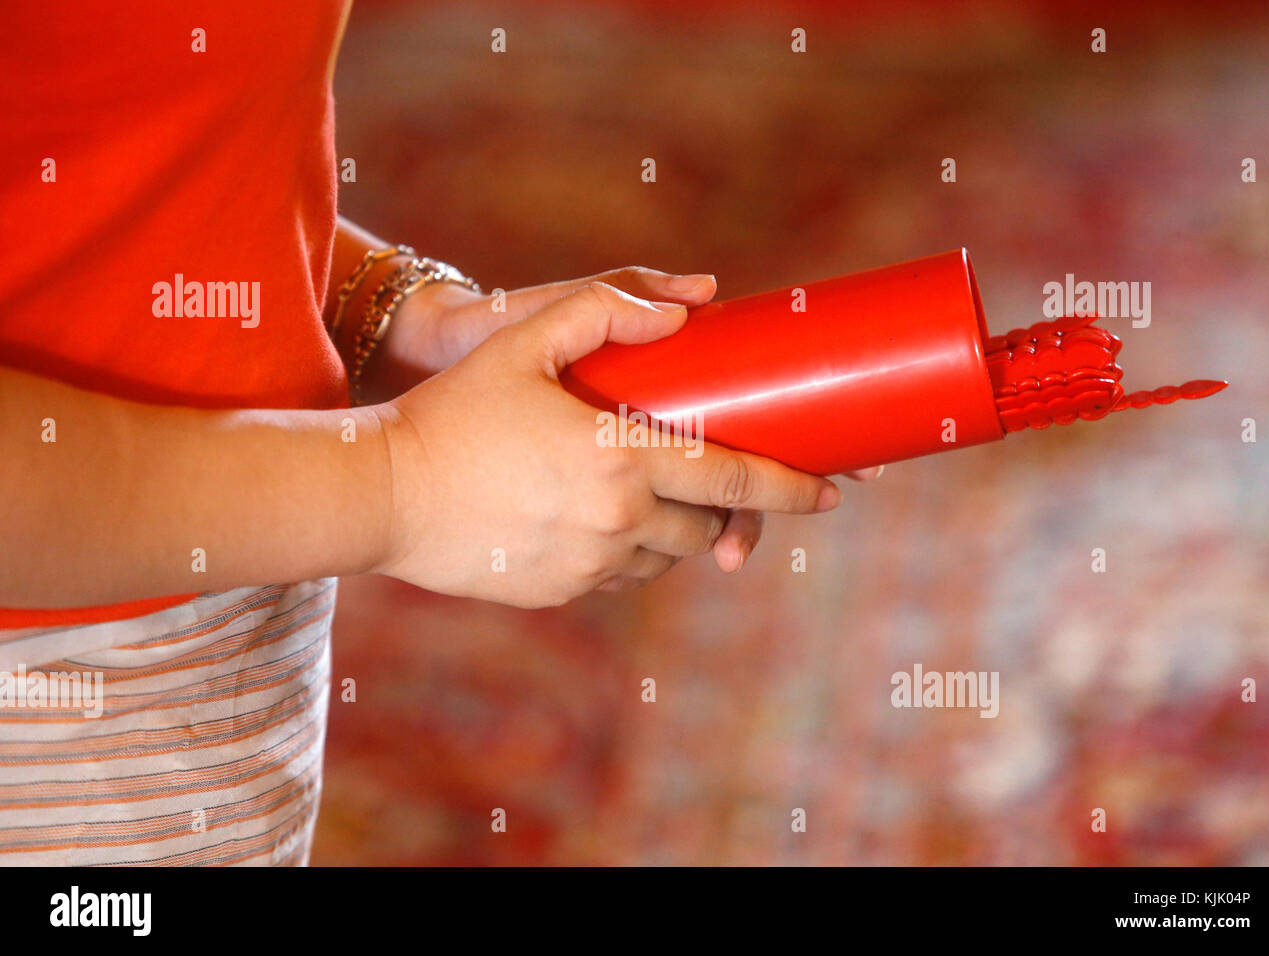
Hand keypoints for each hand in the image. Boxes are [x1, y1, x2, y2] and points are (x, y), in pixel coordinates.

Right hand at [372, 283, 841, 607]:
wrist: (382, 496)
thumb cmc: (453, 412)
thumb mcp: (522, 342)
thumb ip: (602, 312)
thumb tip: (679, 310)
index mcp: (622, 460)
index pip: (735, 479)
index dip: (792, 488)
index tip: (834, 494)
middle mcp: (618, 522)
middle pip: (708, 524)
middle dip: (729, 508)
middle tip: (729, 483)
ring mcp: (590, 566)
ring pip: (668, 555)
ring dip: (679, 528)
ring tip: (657, 494)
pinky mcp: (562, 593)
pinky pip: (623, 578)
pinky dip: (633, 552)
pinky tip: (608, 522)